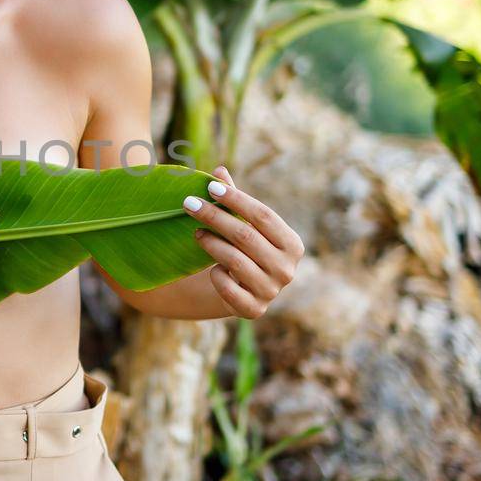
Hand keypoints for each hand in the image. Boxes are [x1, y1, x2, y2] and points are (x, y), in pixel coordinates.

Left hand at [185, 165, 304, 318]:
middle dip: (214, 216)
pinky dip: (216, 275)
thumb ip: (233, 200)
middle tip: (188, 203)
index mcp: (292, 244)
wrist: (242, 293)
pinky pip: (227, 288)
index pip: (263, 216)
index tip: (209, 187)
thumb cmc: (244, 251)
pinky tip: (211, 268)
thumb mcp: (243, 225)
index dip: (236, 199)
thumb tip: (219, 170)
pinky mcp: (254, 310)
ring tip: (195, 231)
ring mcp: (272, 291)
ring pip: (234, 260)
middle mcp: (287, 269)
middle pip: (246, 235)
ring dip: (210, 243)